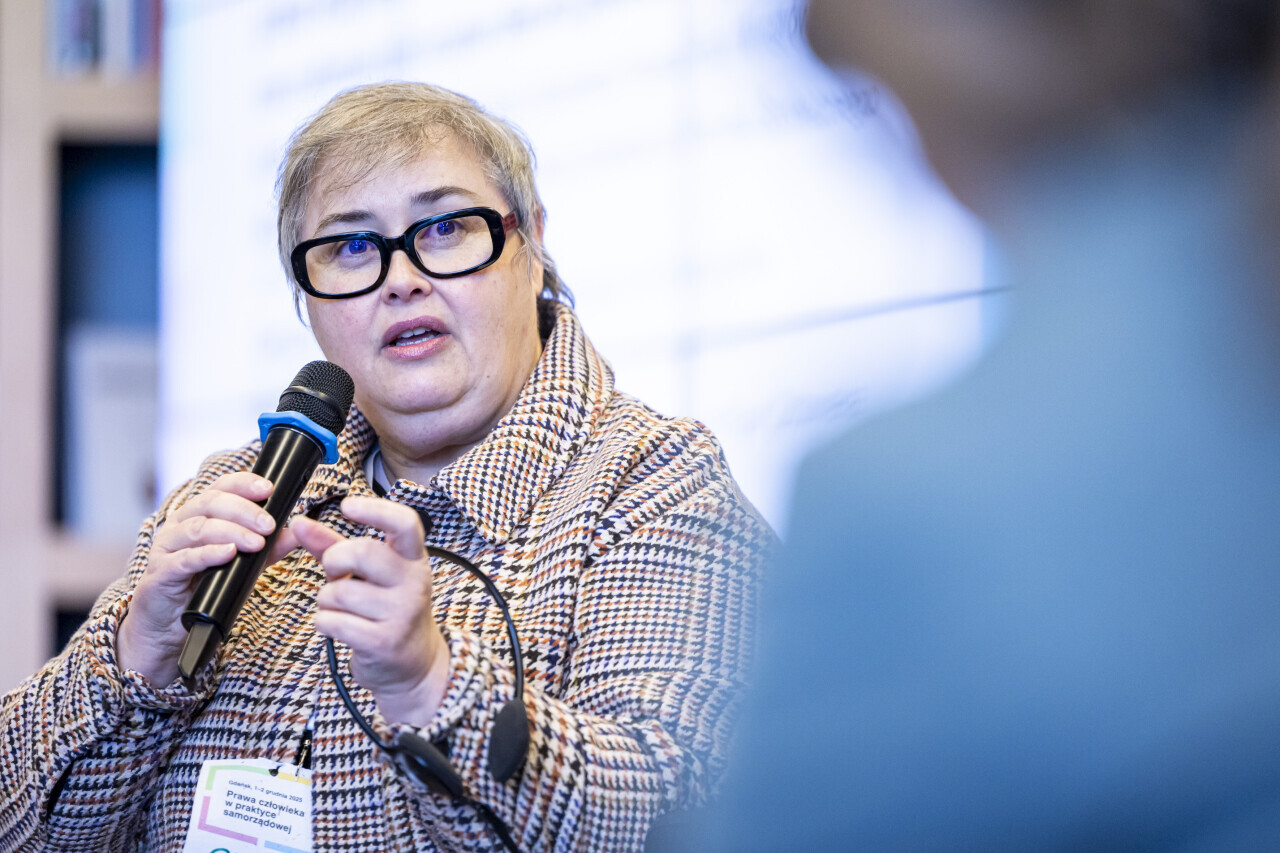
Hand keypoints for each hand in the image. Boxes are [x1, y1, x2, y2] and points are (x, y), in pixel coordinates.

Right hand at [117, 472, 298, 686]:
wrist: (169, 625)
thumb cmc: (204, 588)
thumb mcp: (243, 564)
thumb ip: (268, 549)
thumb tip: (296, 534)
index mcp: (198, 515)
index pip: (220, 487)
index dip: (244, 483)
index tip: (269, 489)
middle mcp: (180, 524)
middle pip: (211, 503)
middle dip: (244, 511)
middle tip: (269, 525)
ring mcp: (167, 547)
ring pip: (199, 527)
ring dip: (232, 531)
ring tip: (256, 542)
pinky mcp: (161, 572)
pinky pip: (185, 558)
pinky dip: (209, 553)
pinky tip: (229, 553)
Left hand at [291, 496, 450, 727]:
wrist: (414, 664)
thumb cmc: (387, 610)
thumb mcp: (370, 574)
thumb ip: (333, 545)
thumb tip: (299, 522)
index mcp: (413, 559)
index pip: (405, 523)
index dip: (375, 509)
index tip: (348, 506)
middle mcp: (414, 582)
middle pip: (363, 552)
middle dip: (334, 561)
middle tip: (334, 573)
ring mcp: (401, 613)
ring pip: (339, 592)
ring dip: (327, 600)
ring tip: (342, 608)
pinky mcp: (383, 641)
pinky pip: (332, 621)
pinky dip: (325, 623)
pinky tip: (341, 627)